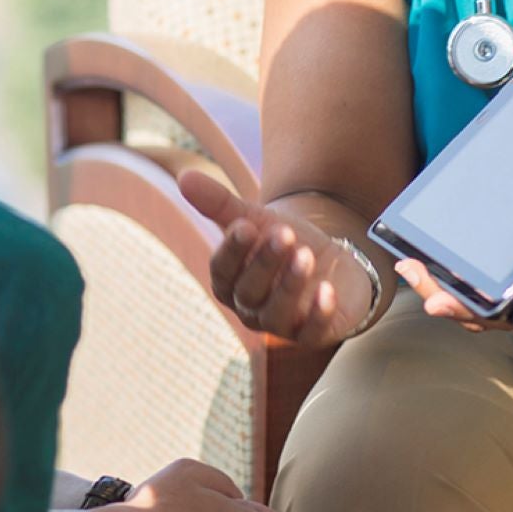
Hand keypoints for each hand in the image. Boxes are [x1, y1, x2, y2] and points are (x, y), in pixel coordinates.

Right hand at [180, 171, 373, 345]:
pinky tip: (327, 291)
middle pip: (249, 291)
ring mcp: (281, 325)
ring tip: (306, 254)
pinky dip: (319, 314)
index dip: (232, 250)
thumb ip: (220, 203)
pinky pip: (312, 333)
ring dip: (290, 284)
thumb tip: (184, 176)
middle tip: (285, 234)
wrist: (328, 262)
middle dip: (266, 262)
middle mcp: (249, 308)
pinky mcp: (313, 335)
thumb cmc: (283, 242)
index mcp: (229, 282)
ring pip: (276, 313)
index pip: (222, 271)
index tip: (245, 225)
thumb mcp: (256, 219)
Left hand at [392, 216, 512, 337]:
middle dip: (440, 293)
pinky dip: (466, 302)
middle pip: (481, 312)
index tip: (437, 303)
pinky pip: (493, 316)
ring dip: (446, 296)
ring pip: (482, 317)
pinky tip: (441, 283)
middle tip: (411, 269)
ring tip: (415, 271)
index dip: (467, 303)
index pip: (504, 301)